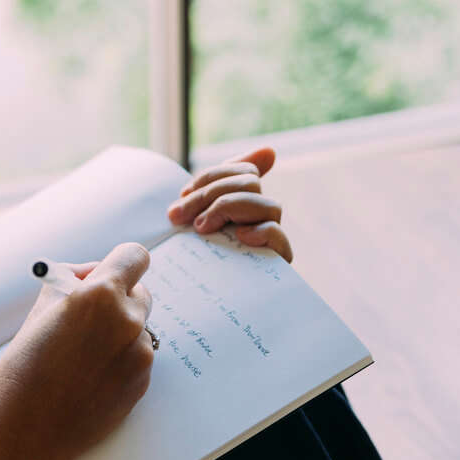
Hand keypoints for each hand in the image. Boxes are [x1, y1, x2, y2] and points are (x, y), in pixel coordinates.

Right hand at [0, 243, 155, 459]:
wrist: (26, 430)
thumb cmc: (24, 368)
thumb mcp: (41, 309)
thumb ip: (72, 284)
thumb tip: (89, 273)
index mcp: (101, 295)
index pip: (134, 256)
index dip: (120, 262)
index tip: (109, 272)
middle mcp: (128, 321)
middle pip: (141, 291)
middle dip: (118, 297)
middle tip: (88, 315)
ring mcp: (139, 355)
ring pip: (138, 328)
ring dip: (117, 332)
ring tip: (80, 356)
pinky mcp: (142, 383)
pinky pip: (136, 358)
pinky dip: (119, 360)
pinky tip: (88, 377)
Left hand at [166, 147, 292, 261]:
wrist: (194, 308)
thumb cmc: (194, 261)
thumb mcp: (196, 221)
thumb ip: (214, 187)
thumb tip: (271, 151)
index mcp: (245, 202)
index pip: (243, 170)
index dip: (212, 176)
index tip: (184, 194)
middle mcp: (261, 217)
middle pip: (250, 183)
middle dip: (210, 194)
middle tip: (181, 216)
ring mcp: (269, 239)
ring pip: (267, 204)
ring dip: (229, 208)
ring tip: (202, 228)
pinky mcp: (274, 263)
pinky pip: (278, 236)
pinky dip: (260, 231)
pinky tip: (239, 236)